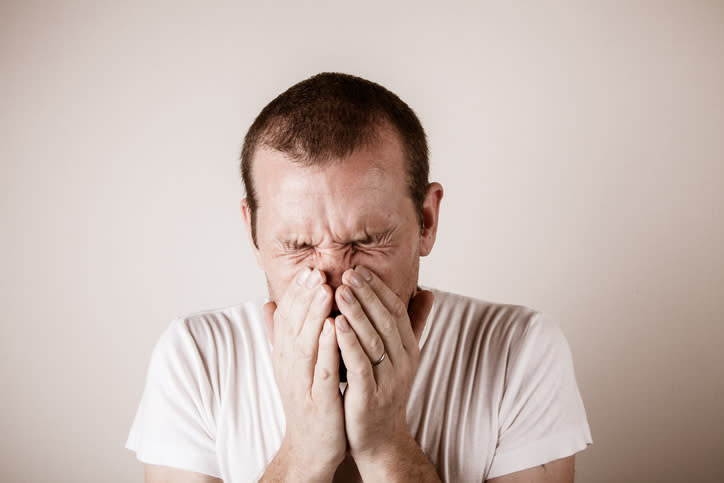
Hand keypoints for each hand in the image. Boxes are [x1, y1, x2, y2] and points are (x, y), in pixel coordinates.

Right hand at [263, 268, 345, 480]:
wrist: (311, 447)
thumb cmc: (308, 401)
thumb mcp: (294, 365)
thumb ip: (285, 335)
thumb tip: (268, 304)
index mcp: (285, 355)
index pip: (288, 317)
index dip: (297, 292)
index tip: (309, 267)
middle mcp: (289, 366)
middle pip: (293, 325)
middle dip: (304, 296)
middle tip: (315, 269)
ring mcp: (302, 384)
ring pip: (305, 344)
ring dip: (314, 315)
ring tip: (325, 289)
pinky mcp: (318, 401)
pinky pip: (322, 370)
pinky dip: (327, 348)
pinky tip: (335, 328)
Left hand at [333, 266, 433, 464]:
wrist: (379, 440)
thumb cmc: (383, 392)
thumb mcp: (401, 357)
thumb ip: (413, 325)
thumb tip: (428, 292)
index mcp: (409, 350)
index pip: (397, 311)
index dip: (379, 289)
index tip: (359, 268)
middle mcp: (403, 363)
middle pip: (386, 321)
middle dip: (367, 294)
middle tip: (348, 272)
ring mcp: (388, 381)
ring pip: (374, 340)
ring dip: (357, 312)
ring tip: (339, 291)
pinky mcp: (370, 398)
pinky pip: (360, 365)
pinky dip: (349, 343)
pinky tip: (336, 325)